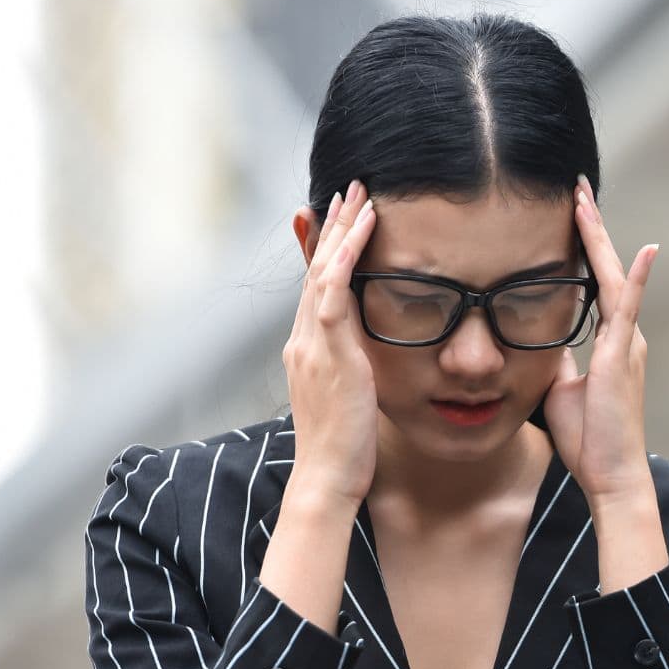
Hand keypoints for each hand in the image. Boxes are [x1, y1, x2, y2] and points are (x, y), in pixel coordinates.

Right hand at [281, 179, 380, 511]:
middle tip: (347, 188)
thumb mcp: (349, 402)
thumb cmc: (344, 452)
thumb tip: (365, 364)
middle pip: (314, 270)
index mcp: (307, 351)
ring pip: (322, 271)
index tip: (341, 218)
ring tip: (359, 194)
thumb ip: (353, 374)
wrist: (327, 480)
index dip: (327, 250)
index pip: (315, 288)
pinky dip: (348, 255)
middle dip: (331, 228)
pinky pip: (334, 291)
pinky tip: (364, 228)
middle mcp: (303, 341)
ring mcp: (312, 344)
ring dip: (341, 229)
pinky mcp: (329, 352)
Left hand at [543, 174, 660, 504]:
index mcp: (609, 342)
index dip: (583, 246)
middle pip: (605, 269)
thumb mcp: (562, 389)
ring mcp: (627, 343)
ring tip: (584, 198)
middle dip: (590, 227)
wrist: (610, 475)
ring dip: (599, 238)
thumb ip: (558, 361)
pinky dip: (633, 279)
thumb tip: (540, 345)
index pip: (593, 282)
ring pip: (613, 278)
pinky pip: (627, 309)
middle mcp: (623, 335)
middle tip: (577, 186)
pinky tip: (643, 250)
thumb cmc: (588, 440)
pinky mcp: (623, 356)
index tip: (570, 211)